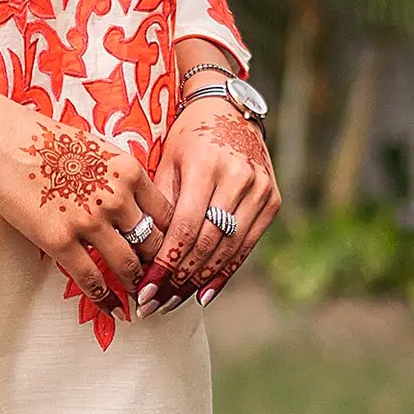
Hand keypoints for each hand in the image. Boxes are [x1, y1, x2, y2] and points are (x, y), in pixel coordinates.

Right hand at [0, 90, 170, 319]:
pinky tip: (114, 309)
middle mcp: (116, 198)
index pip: (167, 215)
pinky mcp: (59, 240)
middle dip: (161, 267)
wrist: (1, 141)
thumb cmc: (45, 139)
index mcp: (129, 172)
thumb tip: (132, 203)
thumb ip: (119, 177)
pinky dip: (106, 299)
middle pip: (154, 243)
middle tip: (164, 283)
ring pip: (128, 265)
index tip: (173, 255)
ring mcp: (88, 221)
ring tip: (142, 299)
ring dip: (137, 286)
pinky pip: (90, 278)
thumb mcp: (97, 149)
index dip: (174, 239)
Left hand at [142, 101, 279, 307]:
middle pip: (207, 243)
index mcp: (206, 165)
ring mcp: (260, 189)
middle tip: (155, 304)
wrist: (230, 109)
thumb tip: (140, 255)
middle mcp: (238, 178)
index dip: (166, 263)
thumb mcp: (166, 160)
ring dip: (200, 282)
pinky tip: (204, 294)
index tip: (146, 289)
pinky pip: (246, 245)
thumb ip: (158, 205)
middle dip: (179, 279)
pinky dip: (225, 272)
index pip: (185, 227)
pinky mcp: (273, 199)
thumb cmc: (187, 136)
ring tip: (174, 303)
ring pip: (228, 249)